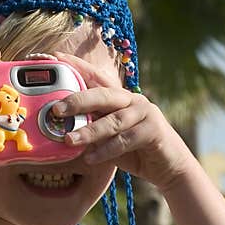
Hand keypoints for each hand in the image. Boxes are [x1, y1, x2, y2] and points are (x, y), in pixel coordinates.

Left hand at [51, 51, 195, 191]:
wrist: (168, 167)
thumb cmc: (134, 151)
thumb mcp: (107, 138)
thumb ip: (90, 129)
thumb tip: (59, 130)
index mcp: (118, 97)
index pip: (96, 77)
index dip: (77, 66)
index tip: (56, 57)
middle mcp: (131, 100)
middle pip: (102, 95)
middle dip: (77, 100)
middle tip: (56, 109)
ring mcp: (144, 113)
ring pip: (113, 120)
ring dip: (89, 131)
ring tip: (69, 140)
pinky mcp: (153, 131)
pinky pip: (125, 140)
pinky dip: (106, 150)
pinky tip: (90, 158)